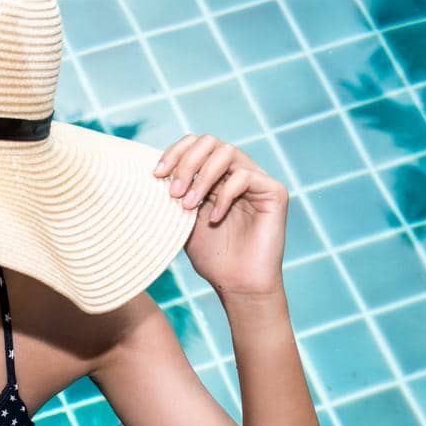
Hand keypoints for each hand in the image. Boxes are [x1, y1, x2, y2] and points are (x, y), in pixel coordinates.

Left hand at [153, 133, 287, 297]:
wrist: (238, 284)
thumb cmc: (212, 257)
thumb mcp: (183, 222)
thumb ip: (174, 195)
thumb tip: (150, 172)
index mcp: (215, 175)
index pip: (195, 145)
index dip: (174, 153)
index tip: (156, 175)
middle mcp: (236, 172)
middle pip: (210, 141)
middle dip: (186, 163)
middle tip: (173, 194)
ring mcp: (256, 179)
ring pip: (227, 152)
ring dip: (202, 177)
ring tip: (188, 205)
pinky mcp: (274, 192)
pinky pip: (245, 177)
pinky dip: (224, 196)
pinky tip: (213, 219)